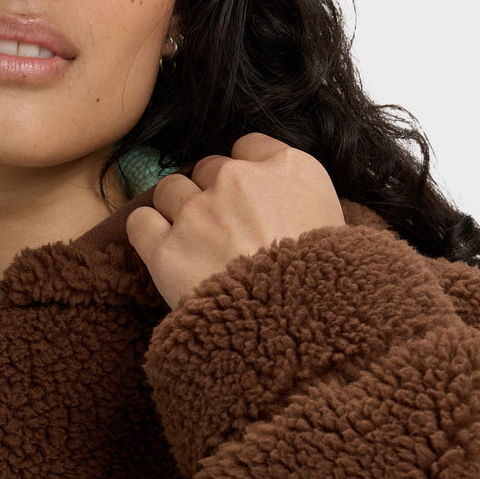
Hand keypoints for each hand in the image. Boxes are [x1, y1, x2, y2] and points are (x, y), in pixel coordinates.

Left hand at [126, 133, 344, 306]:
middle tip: (224, 232)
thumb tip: (288, 208)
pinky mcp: (166, 248)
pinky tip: (163, 251)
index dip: (245, 171)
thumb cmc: (329, 290)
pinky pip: (140, 221)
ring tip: (194, 244)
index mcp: (290, 169)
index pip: (250, 146)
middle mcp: (239, 179)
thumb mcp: (339, 232)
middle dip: (212, 195)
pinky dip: (147, 233)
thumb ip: (306, 203)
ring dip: (177, 211)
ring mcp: (199, 212)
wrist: (300, 333)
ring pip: (170, 189)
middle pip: (209, 169)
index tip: (247, 196)